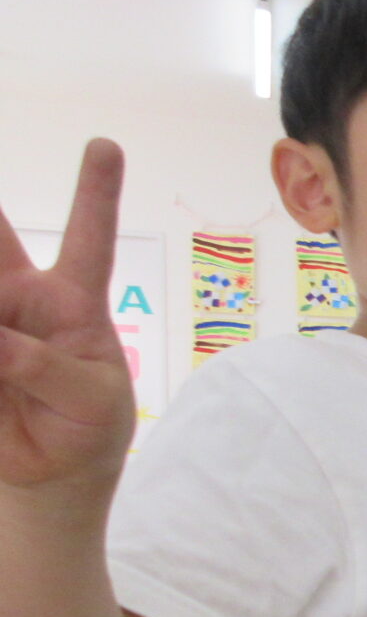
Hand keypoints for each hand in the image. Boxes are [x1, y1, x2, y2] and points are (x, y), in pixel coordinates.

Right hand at [0, 141, 132, 490]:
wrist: (51, 471)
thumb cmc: (87, 424)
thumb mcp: (89, 401)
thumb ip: (45, 367)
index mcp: (75, 303)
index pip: (88, 238)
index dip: (95, 191)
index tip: (105, 145)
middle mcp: (19, 297)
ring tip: (9, 349)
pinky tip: (4, 369)